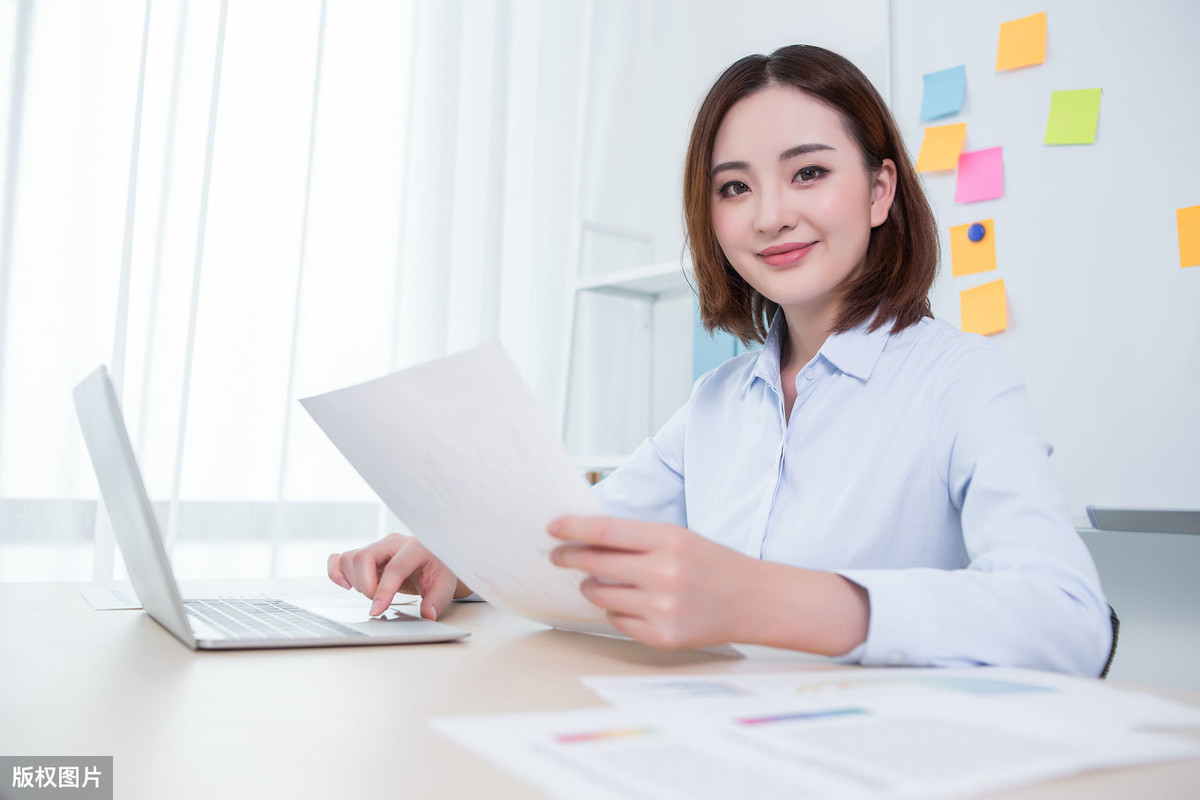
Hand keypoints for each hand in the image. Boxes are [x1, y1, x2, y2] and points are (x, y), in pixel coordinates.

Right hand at [327, 533, 470, 619]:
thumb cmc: (439, 570)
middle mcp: (394, 542)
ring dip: (355, 581)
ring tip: (371, 592)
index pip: (394, 567)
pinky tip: (345, 585)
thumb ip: (437, 599)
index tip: (376, 611)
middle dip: (366, 585)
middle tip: (377, 601)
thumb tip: (428, 614)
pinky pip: (341, 557)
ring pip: (351, 557)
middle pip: (364, 557)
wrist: (435, 560)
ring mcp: (378, 546)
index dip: (383, 591)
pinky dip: (336, 571)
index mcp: (416, 546)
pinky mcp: (367, 553)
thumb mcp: (446, 585)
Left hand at [547, 515, 760, 649]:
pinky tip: (630, 602)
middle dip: (569, 558)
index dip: (572, 529)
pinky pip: (616, 621)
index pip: (605, 532)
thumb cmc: (711, 564)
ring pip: (600, 596)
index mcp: (669, 540)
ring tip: (598, 581)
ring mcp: (663, 609)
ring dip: (592, 586)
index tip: (552, 527)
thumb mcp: (677, 538)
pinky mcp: (662, 637)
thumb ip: (635, 539)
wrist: (753, 600)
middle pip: (595, 564)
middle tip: (558, 555)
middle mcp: (665, 574)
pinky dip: (615, 610)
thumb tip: (582, 540)